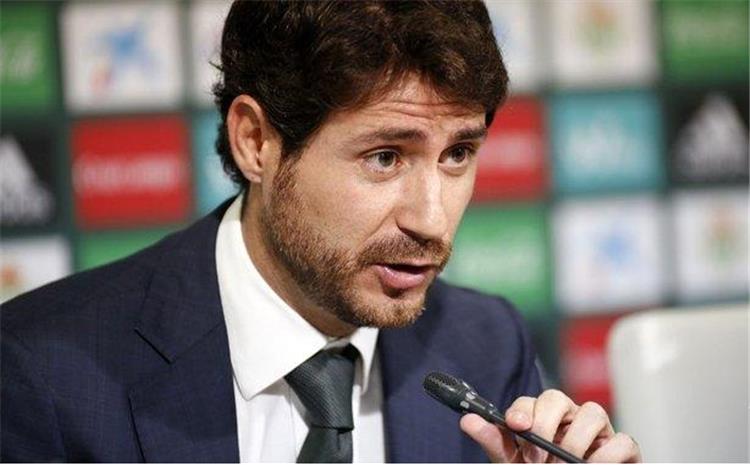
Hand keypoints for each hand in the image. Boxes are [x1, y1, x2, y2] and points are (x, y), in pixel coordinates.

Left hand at [459, 389, 640, 462]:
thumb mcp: (513, 461)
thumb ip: (494, 441)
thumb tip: (467, 419)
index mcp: (542, 419)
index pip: (531, 401)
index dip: (523, 410)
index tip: (516, 425)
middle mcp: (569, 419)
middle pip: (558, 398)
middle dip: (546, 422)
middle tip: (537, 454)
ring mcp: (597, 433)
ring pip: (593, 412)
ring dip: (576, 439)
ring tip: (565, 463)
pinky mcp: (622, 450)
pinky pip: (622, 440)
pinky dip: (607, 454)